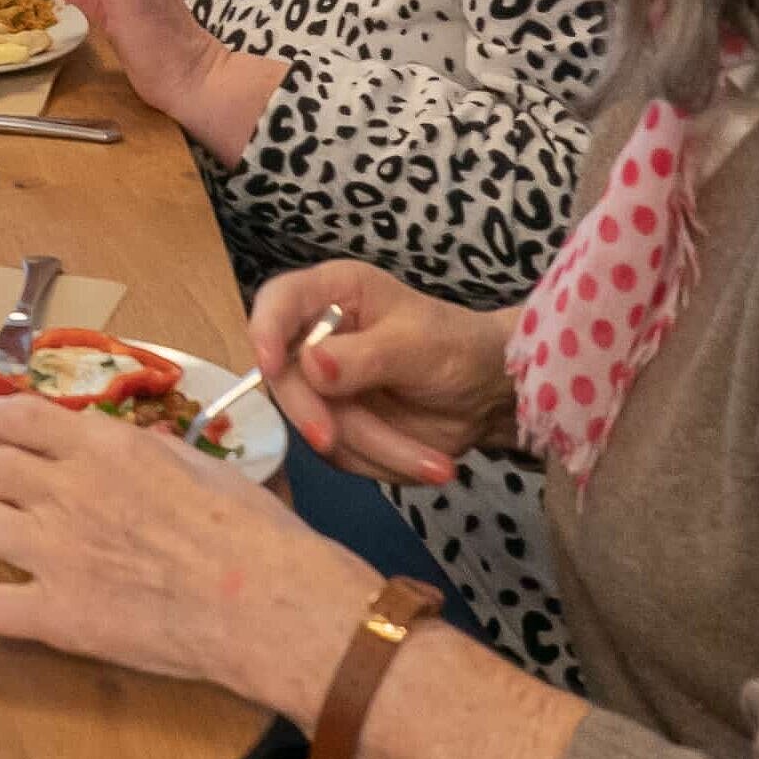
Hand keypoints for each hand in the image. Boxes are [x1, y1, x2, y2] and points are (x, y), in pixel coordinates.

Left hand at [0, 390, 379, 723]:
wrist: (272, 604)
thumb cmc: (256, 533)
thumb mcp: (200, 465)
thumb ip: (147, 453)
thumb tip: (127, 445)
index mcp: (102, 448)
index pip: (12, 416)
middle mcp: (65, 491)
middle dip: (2, 481)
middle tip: (23, 499)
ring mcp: (53, 553)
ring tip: (3, 543)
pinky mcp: (56, 615)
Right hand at [249, 263, 519, 488]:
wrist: (493, 398)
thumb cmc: (460, 349)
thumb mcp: (420, 345)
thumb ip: (365, 355)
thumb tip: (309, 363)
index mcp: (333, 293)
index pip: (277, 301)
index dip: (264, 330)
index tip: (272, 366)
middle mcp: (317, 337)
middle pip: (286, 378)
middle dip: (319, 415)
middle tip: (336, 441)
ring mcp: (324, 386)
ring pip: (317, 425)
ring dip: (376, 449)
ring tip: (436, 464)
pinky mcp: (338, 425)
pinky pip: (340, 454)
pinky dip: (382, 464)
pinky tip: (424, 461)